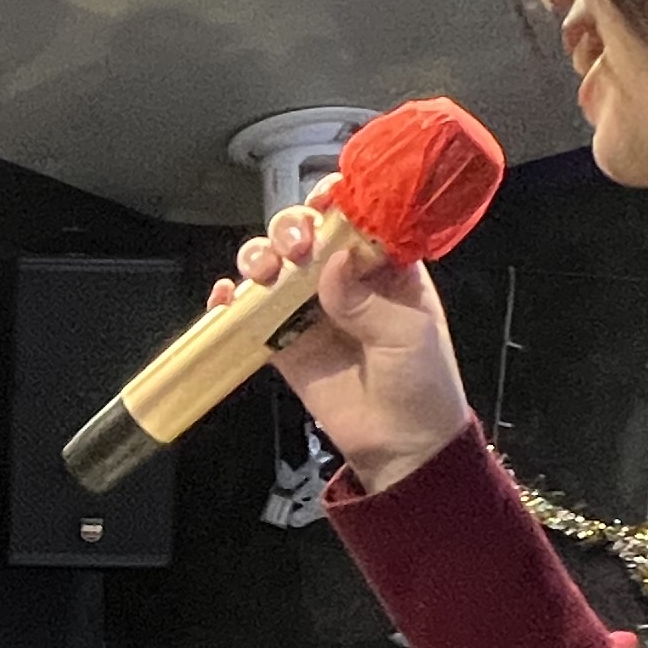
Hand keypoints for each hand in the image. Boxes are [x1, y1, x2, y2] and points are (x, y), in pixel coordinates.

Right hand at [214, 203, 469, 490]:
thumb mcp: (408, 336)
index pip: (357, 217)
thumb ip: (368, 299)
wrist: (401, 447)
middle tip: (294, 249)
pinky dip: (232, 299)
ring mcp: (310, 308)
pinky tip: (226, 298)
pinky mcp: (283, 341)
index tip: (324, 201)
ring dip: (260, 256)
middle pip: (306, 232)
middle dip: (291, 228)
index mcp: (385, 266)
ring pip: (274, 263)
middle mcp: (344, 278)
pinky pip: (251, 312)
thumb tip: (332, 262)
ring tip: (262, 273)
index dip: (338, 201)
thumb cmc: (421, 384)